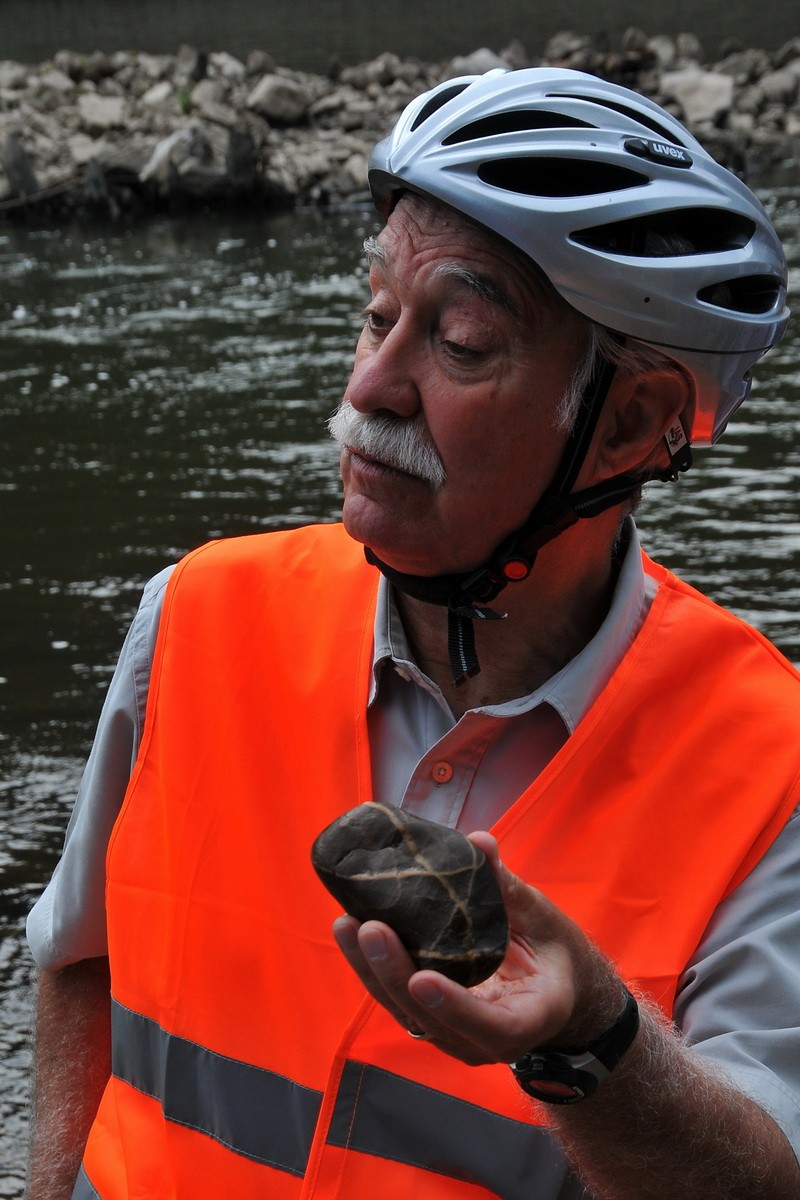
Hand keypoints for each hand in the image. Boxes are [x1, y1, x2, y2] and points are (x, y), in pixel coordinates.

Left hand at [333, 831, 625, 1066]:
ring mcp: (454, 1035)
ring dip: (372, 971)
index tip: (422, 977)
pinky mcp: (431, 1019)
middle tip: (369, 928)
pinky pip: (397, 999)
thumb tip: (479, 841)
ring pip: (405, 1012)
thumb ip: (508, 887)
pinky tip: (351, 932)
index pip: (489, 1026)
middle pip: (432, 1020)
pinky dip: (372, 968)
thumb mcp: (542, 919)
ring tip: (347, 925)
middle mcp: (484, 1041)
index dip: (453, 1006)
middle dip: (395, 975)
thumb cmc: (553, 952)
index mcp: (526, 1020)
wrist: (555, 989)